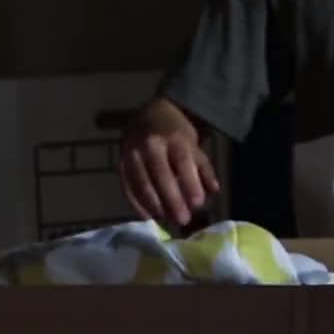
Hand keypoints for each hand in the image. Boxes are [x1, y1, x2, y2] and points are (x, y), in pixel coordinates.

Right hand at [118, 98, 219, 226]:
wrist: (150, 113)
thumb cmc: (176, 132)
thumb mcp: (194, 145)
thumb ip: (203, 168)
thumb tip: (213, 191)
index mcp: (174, 137)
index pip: (183, 162)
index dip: (190, 184)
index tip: (198, 204)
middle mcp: (150, 144)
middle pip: (161, 176)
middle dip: (172, 200)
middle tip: (183, 220)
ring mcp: (132, 153)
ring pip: (141, 183)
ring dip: (154, 205)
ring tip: (167, 220)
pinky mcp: (120, 162)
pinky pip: (127, 186)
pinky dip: (136, 203)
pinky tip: (147, 216)